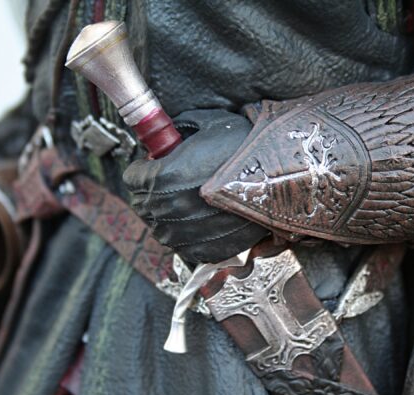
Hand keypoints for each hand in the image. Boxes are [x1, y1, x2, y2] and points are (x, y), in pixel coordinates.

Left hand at [123, 109, 268, 263]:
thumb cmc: (247, 148)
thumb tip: (169, 133)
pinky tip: (201, 220)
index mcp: (163, 177)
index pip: (132, 178)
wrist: (282, 176)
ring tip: (189, 201)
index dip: (142, 168)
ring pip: (160, 228)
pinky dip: (187, 236)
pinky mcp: (205, 251)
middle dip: (151, 192)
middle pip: (142, 205)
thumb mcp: (209, 124)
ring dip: (167, 215)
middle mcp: (170, 210)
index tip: (153, 165)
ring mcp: (187, 235)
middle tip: (170, 182)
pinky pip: (183, 246)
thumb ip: (180, 129)